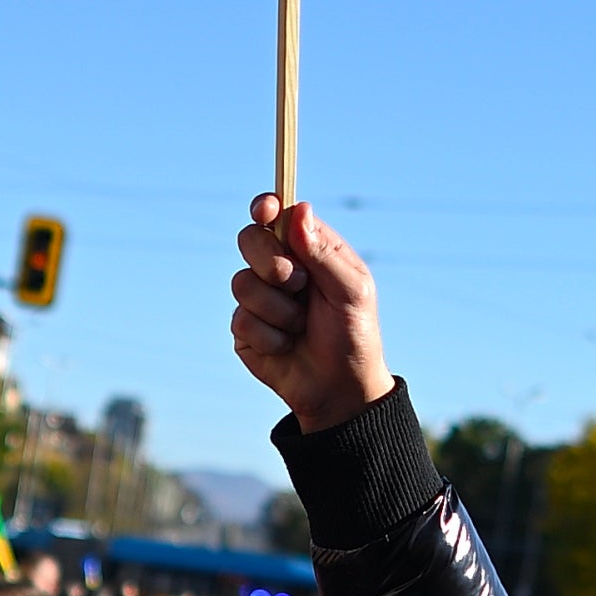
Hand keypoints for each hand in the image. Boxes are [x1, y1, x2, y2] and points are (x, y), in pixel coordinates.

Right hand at [231, 196, 392, 432]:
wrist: (339, 388)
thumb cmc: (353, 334)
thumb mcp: (351, 291)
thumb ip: (324, 253)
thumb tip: (299, 211)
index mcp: (308, 250)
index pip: (277, 215)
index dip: (266, 206)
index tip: (265, 210)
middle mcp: (279, 268)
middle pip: (249, 239)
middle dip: (272, 263)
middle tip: (299, 285)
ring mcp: (259, 297)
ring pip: (242, 282)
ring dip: (278, 308)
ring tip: (301, 325)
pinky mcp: (245, 328)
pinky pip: (242, 320)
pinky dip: (271, 336)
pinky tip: (287, 345)